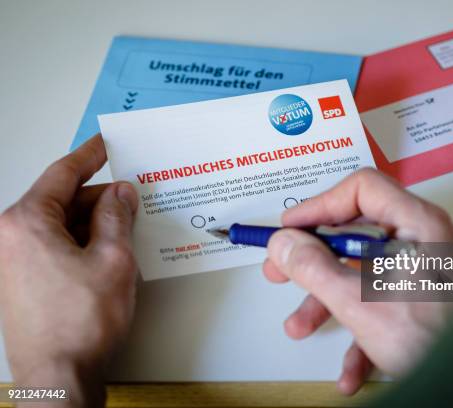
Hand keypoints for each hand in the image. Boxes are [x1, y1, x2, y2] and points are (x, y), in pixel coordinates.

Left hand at [0, 135, 138, 406]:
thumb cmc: (80, 324)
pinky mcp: (21, 280)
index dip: (90, 156)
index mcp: (26, 223)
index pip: (62, 174)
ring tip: (127, 228)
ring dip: (94, 222)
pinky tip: (109, 250)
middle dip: (100, 197)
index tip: (105, 145)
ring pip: (60, 224)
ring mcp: (13, 260)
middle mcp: (10, 238)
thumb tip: (120, 193)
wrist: (59, 376)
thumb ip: (117, 216)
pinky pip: (55, 245)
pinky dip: (82, 242)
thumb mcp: (113, 258)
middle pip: (62, 200)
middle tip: (133, 196)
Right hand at [264, 168, 452, 394]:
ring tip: (301, 325)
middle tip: (282, 269)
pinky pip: (383, 301)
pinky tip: (349, 367)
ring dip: (328, 301)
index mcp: (420, 225)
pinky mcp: (425, 299)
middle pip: (357, 233)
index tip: (291, 229)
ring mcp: (426, 271)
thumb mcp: (360, 304)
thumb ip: (314, 269)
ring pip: (365, 271)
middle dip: (314, 259)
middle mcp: (426, 241)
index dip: (320, 205)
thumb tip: (284, 245)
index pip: (362, 189)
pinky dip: (360, 328)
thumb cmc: (435, 342)